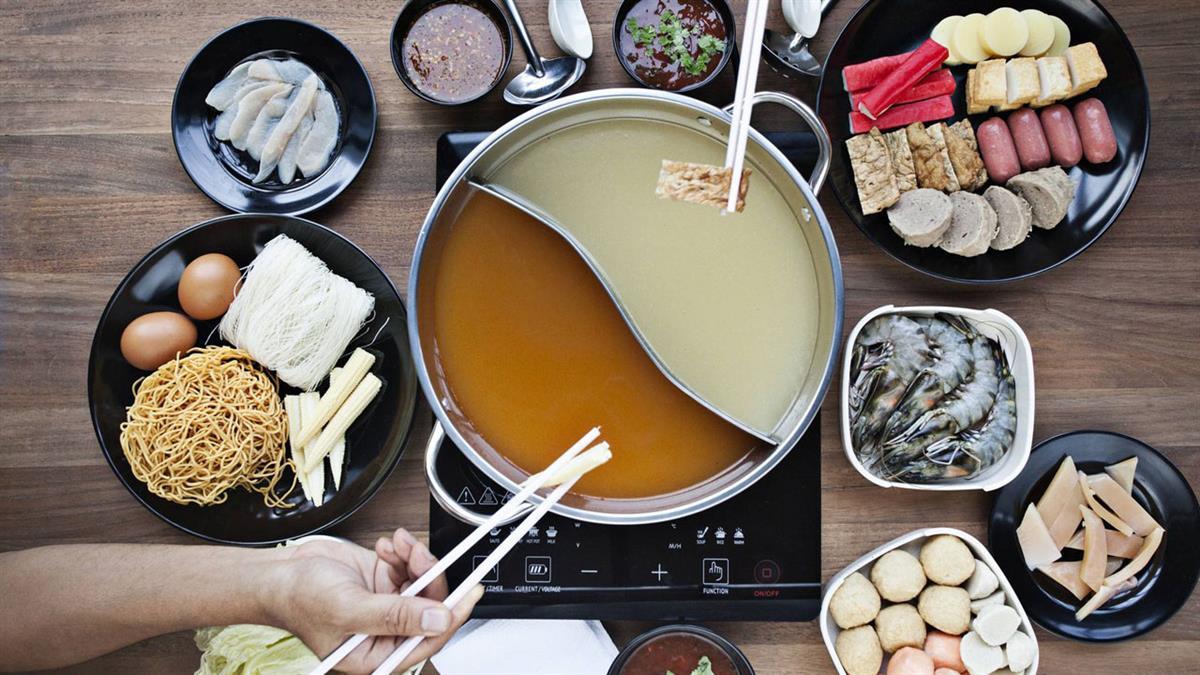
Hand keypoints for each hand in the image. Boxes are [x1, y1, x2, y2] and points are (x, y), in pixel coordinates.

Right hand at [266, 529, 482, 673]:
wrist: (279, 572)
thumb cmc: (299, 599)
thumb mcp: (349, 609)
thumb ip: (396, 616)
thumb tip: (438, 619)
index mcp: (378, 654)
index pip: (429, 638)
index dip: (454, 614)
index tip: (472, 591)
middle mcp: (387, 632)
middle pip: (431, 606)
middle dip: (429, 576)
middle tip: (419, 554)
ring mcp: (387, 605)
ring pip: (423, 582)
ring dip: (415, 558)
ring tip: (397, 546)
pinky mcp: (384, 582)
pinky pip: (410, 566)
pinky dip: (402, 552)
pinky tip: (385, 547)